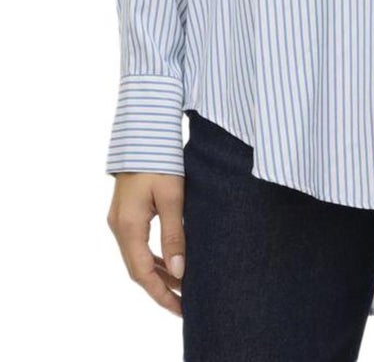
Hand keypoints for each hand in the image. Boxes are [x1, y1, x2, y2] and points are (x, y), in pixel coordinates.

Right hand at [107, 172, 185, 315]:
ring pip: (137, 257)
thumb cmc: (160, 160)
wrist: (143, 133)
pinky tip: (169, 262)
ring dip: (157, 273)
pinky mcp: (125, 213)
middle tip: (185, 303)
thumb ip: (175, 235)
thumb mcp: (172, 197)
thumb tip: (179, 272)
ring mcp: (120, 220)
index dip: (161, 294)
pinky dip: (153, 257)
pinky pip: (137, 244)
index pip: (143, 273)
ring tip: (181, 287)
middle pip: (138, 269)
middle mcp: (119, 227)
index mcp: (129, 226)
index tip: (181, 309)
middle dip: (160, 288)